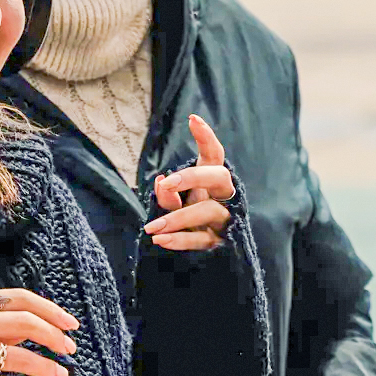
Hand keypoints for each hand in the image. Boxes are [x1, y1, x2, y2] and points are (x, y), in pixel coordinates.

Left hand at [143, 114, 233, 251]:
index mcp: (212, 182)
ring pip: (208, 211)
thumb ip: (169, 196)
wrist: (203, 257)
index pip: (214, 155)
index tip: (192, 118)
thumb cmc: (188, 221)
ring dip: (178, 217)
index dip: (206, 136)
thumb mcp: (175, 205)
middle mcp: (222, 196)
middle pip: (219, 176)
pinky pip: (201, 239)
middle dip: (193, 176)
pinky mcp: (219, 242)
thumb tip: (162, 182)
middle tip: (168, 182)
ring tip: (152, 228)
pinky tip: (160, 240)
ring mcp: (223, 219)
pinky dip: (180, 240)